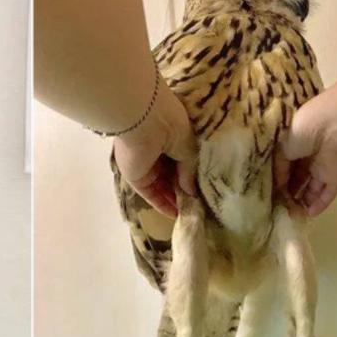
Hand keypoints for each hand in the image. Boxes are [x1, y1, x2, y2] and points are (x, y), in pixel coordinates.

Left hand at [113, 82, 197, 217]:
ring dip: (174, 200)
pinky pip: (150, 194)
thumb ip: (190, 172)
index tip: (201, 190)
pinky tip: (175, 215)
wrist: (145, 120)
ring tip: (190, 213)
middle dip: (182, 191)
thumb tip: (192, 192)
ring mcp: (144, 165)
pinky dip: (162, 204)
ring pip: (160, 187)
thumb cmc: (172, 126)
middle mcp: (156, 151)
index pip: (180, 161)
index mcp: (169, 138)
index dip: (190, 176)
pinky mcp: (135, 176)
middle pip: (170, 176)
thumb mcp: (190, 149)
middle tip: (197, 206)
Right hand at [280, 97, 336, 216]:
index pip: (285, 166)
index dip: (278, 179)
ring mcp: (324, 169)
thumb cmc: (303, 131)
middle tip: (277, 206)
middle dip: (289, 192)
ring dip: (301, 201)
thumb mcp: (281, 148)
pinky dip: (318, 206)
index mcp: (296, 145)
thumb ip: (278, 169)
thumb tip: (279, 186)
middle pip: (298, 178)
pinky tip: (308, 216)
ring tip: (288, 213)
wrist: (333, 128)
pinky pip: (327, 195)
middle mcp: (310, 157)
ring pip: (312, 189)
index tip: (268, 192)